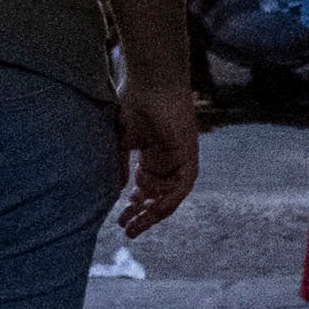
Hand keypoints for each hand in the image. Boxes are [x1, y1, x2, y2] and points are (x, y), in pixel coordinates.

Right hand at [112, 68, 202, 235]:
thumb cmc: (134, 100)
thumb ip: (120, 164)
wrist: (151, 79)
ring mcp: (180, 156)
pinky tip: (148, 205)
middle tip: (126, 229)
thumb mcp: (122, 139)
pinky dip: (167, 196)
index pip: (147, 187)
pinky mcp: (188, 152)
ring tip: (134, 225)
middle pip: (159, 195)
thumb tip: (119, 189)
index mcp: (153, 154)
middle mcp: (168, 159)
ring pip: (171, 194)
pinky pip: (182, 183)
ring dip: (153, 211)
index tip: (121, 218)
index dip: (135, 205)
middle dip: (142, 214)